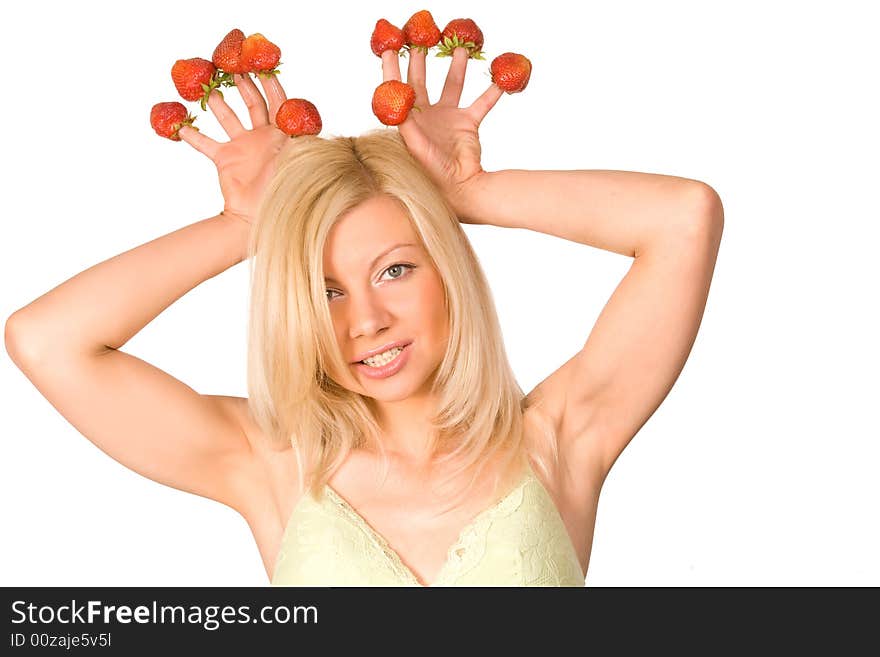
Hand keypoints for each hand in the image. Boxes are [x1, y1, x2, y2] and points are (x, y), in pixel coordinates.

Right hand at [178, 73, 289, 225]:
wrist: (263, 216)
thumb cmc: (286, 189)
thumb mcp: (301, 158)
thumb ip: (301, 136)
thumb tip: (304, 117)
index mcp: (283, 135)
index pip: (278, 102)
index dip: (271, 83)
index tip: (262, 66)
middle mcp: (263, 137)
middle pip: (253, 104)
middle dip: (245, 85)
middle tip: (233, 67)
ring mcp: (243, 147)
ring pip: (228, 118)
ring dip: (219, 102)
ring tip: (211, 86)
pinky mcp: (225, 159)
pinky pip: (206, 143)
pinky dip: (193, 134)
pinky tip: (181, 123)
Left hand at [380, 48, 502, 219]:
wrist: (461, 191)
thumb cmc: (433, 175)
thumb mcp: (414, 148)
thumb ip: (405, 123)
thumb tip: (395, 98)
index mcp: (409, 122)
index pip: (397, 90)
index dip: (392, 69)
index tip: (391, 48)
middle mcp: (427, 117)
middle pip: (420, 81)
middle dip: (419, 60)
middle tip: (419, 38)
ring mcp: (448, 119)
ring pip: (452, 86)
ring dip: (456, 68)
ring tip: (460, 48)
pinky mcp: (468, 124)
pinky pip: (482, 103)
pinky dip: (492, 92)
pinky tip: (501, 79)